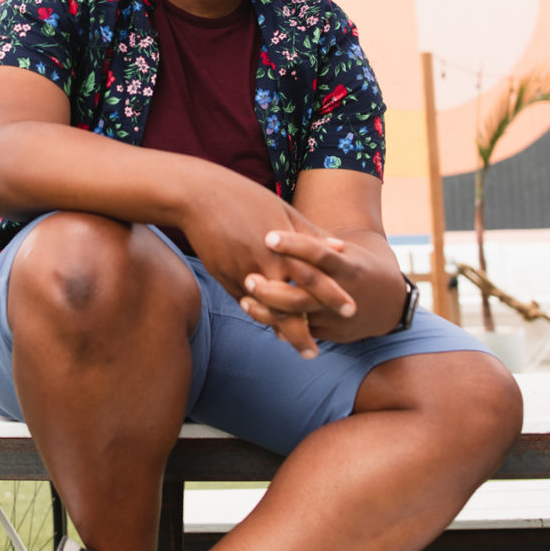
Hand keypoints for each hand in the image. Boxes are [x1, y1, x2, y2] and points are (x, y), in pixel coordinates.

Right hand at [179, 175, 356, 357]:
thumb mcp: (283, 211)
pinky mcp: (226, 278)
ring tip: (297, 349)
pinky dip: (261, 317)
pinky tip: (272, 327)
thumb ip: (310, 233)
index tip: (350, 311)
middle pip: (291, 306)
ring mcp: (244, 275)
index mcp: (285, 247)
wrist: (199, 198)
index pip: (316, 278)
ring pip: (267, 313)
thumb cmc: (245, 198)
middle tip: (316, 352)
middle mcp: (266, 265)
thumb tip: (339, 248)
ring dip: (282, 333)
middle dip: (303, 333)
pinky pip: (247, 304)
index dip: (333, 297)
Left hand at [237, 226, 363, 356]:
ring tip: (245, 300)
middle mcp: (342, 294)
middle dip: (273, 290)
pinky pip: (300, 331)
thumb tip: (279, 222)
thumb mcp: (345, 252)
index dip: (294, 245)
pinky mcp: (330, 335)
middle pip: (303, 295)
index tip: (268, 236)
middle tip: (248, 279)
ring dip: (268, 312)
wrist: (389, 303)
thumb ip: (317, 241)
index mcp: (347, 266)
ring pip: (297, 318)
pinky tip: (256, 314)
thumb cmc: (356, 266)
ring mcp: (335, 318)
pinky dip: (277, 324)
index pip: (319, 255)